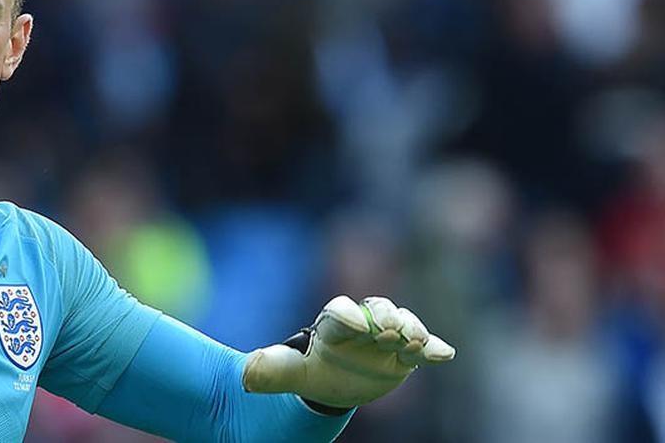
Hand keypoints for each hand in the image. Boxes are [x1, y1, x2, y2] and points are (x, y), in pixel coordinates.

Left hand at [242, 295, 454, 409]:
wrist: (333, 382)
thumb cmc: (309, 370)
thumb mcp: (286, 372)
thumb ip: (269, 370)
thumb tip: (246, 374)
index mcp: (331, 325)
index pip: (340, 312)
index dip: (348, 315)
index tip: (357, 325)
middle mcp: (363, 325)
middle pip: (378, 309)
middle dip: (386, 317)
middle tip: (389, 331)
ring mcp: (386, 338)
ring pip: (404, 323)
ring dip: (412, 330)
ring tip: (414, 344)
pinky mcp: (404, 355)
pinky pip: (423, 349)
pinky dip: (434, 349)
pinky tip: (445, 354)